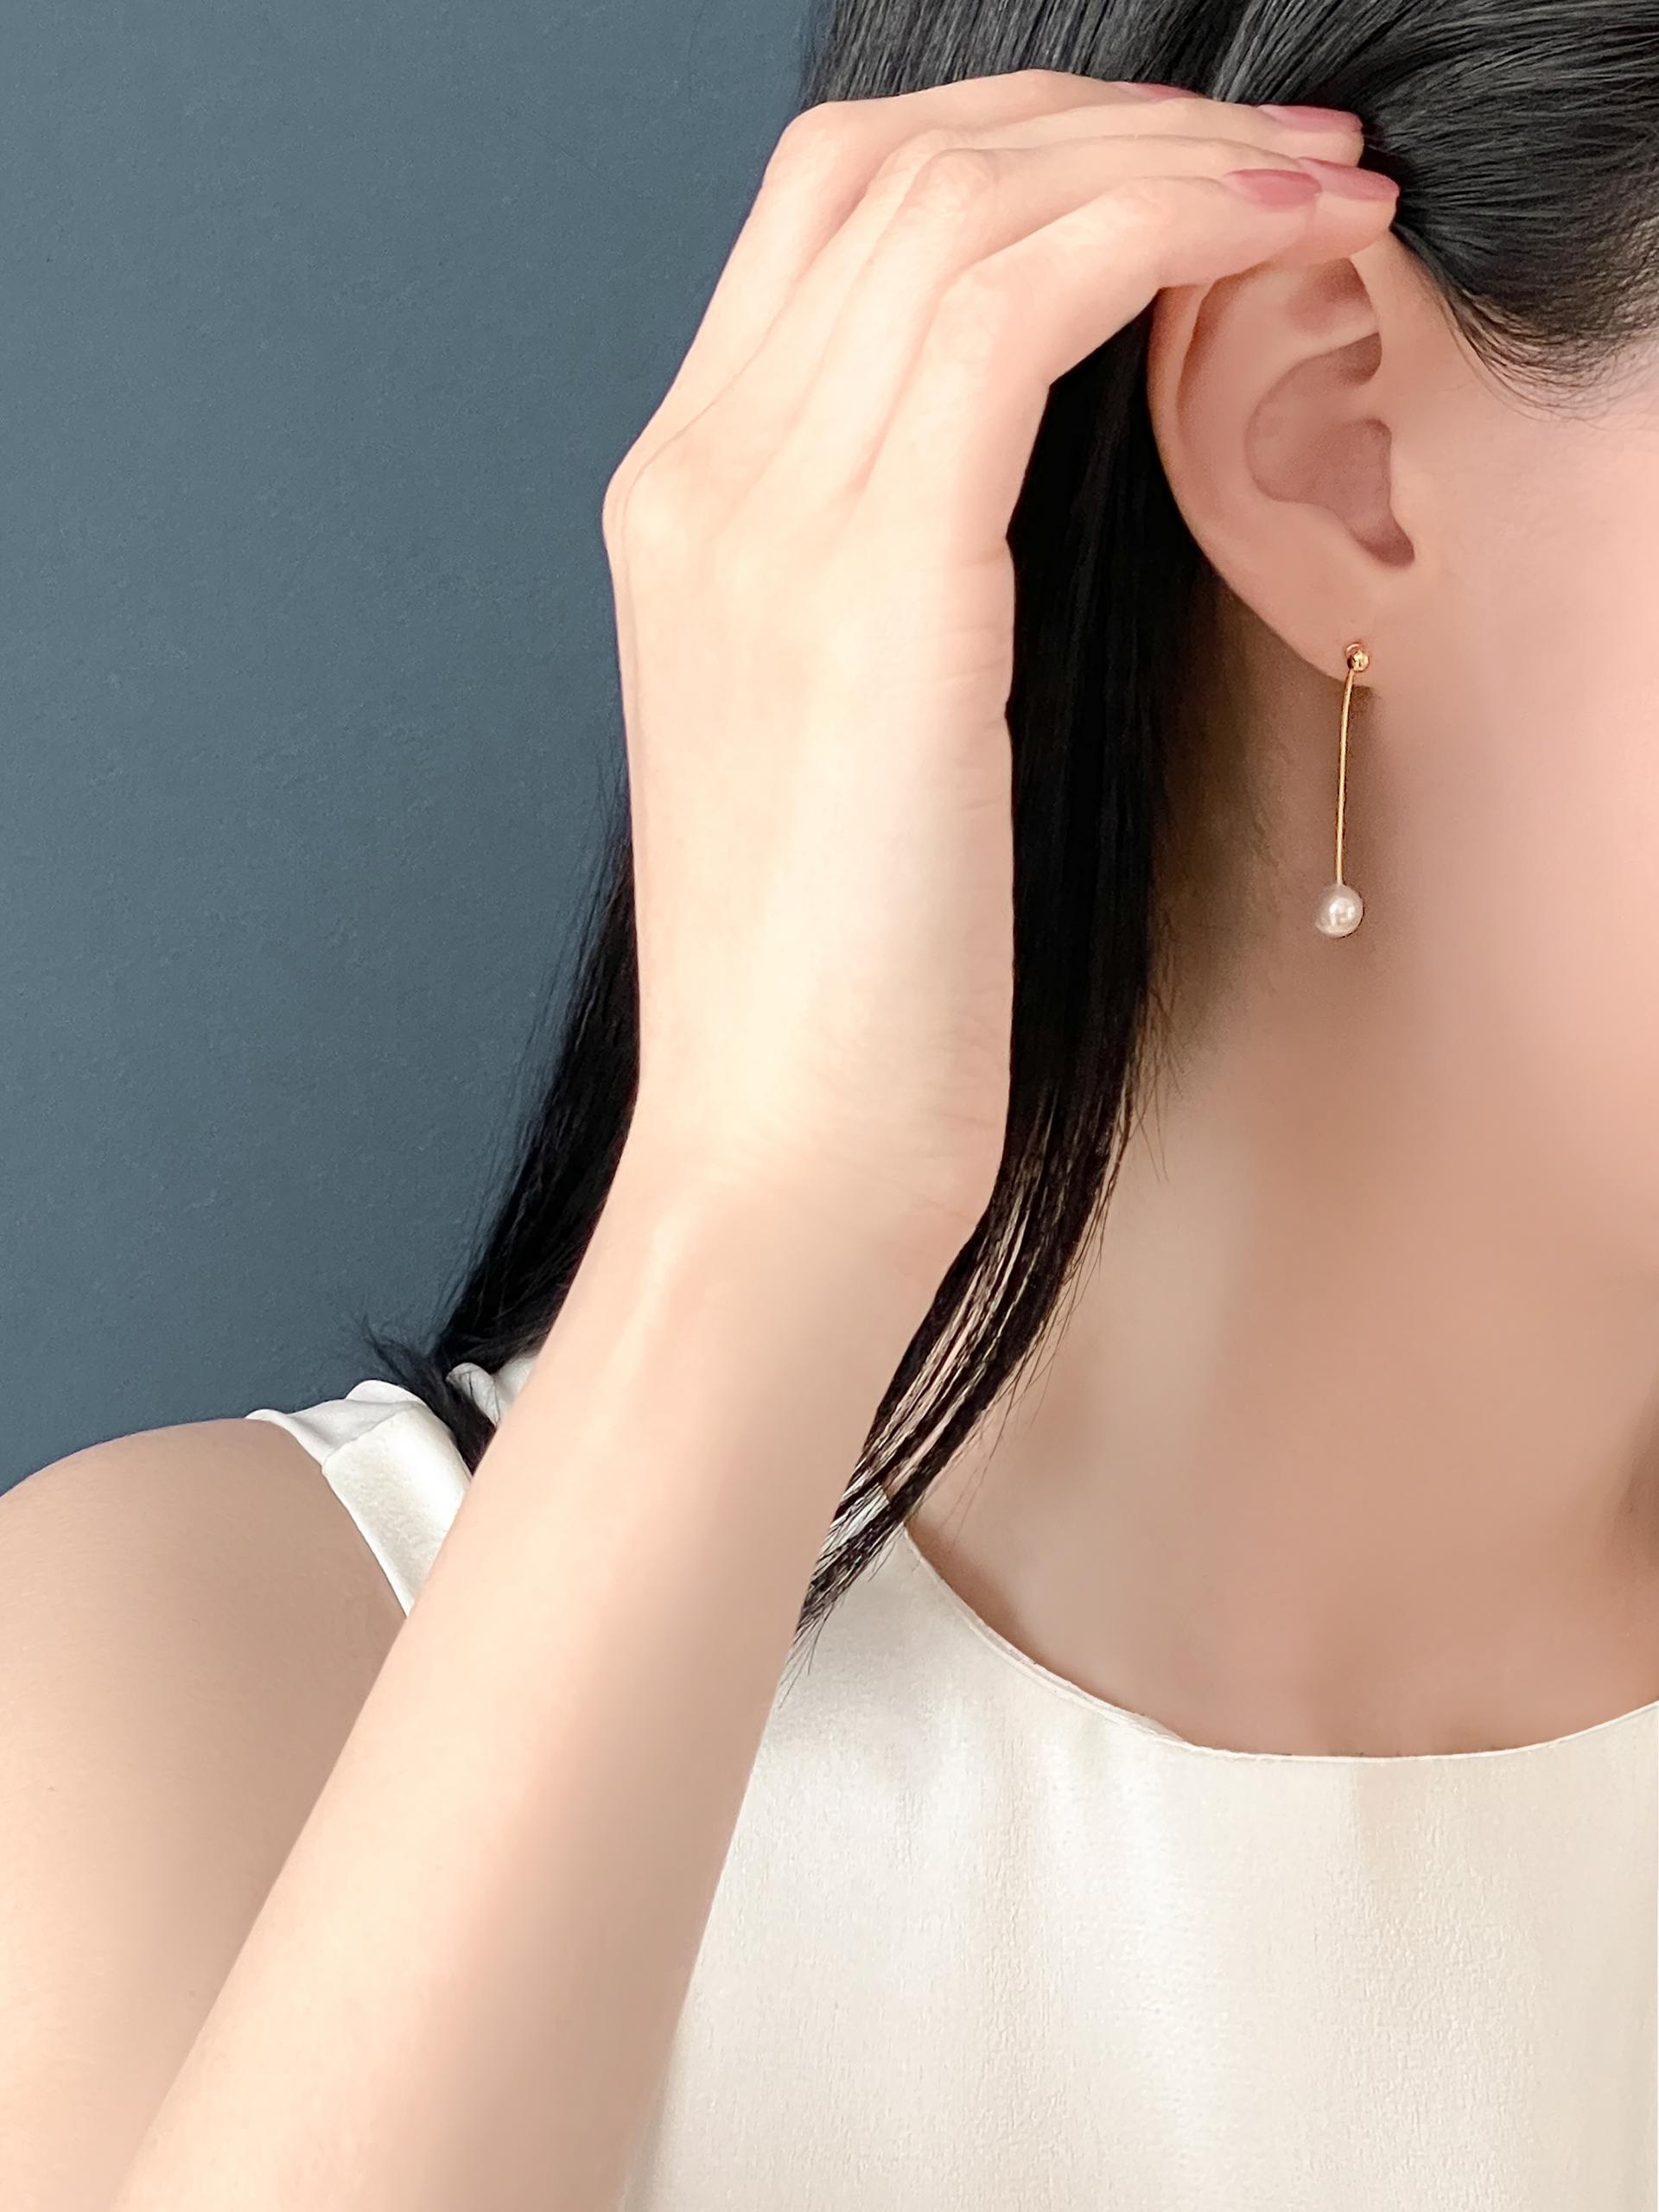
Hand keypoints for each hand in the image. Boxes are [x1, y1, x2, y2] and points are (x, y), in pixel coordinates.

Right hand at [605, 69, 1394, 1268]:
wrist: (782, 1152)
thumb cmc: (838, 983)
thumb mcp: (843, 730)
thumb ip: (893, 563)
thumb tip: (1029, 451)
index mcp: (682, 509)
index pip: (826, 211)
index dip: (1017, 141)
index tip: (1182, 171)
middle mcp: (700, 481)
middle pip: (886, 158)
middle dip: (1100, 112)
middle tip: (1273, 151)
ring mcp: (769, 520)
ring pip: (963, 202)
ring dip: (1169, 154)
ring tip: (1316, 184)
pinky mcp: (876, 584)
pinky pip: (1020, 301)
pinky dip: (1165, 229)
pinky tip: (1279, 240)